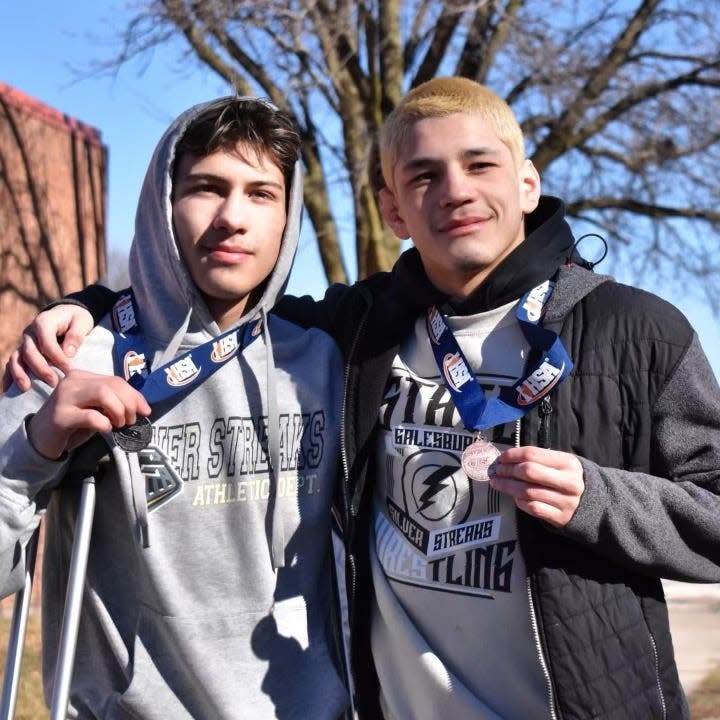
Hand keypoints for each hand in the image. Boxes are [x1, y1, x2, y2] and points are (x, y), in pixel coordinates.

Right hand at [2, 305, 94, 391]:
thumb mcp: (82, 322)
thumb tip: (68, 353)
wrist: (66, 316)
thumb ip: (76, 335)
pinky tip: (8, 390)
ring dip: (20, 374)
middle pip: (29, 352)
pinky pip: (12, 364)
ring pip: (16, 358)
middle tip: (54, 383)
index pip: (46, 342)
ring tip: (26, 388)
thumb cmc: (76, 319)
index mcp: (44, 322)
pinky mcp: (23, 352)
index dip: (57, 357)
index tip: (69, 370)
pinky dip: (9, 376)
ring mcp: (24, 343)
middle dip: (41, 369)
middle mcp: (30, 332)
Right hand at [27, 370, 150, 459]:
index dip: (135, 395)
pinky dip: (104, 423)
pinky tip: (105, 429)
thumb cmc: (73, 423)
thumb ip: (114, 402)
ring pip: (103, 394)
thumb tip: (142, 406)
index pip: (116, 380)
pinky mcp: (60, 416)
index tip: (145, 410)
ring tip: (119, 424)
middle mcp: (72, 382)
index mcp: (82, 377)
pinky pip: (91, 416)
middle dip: (129, 403)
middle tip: (131, 420)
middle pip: (112, 385)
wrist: (41, 439)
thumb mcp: (95, 408)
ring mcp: (64, 398)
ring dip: (118, 411)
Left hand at [489, 446, 584, 527]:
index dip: (512, 455)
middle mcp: (568, 481)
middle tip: (497, 471)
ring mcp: (565, 500)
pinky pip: (533, 508)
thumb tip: (508, 459)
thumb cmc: (570, 478)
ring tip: (497, 484)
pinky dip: (520, 502)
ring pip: (528, 492)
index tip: (501, 458)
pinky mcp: (561, 517)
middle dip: (508, 470)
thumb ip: (540, 459)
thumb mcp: (563, 464)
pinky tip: (515, 498)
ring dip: (508, 487)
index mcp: (567, 463)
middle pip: (529, 472)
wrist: (597, 504)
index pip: (533, 454)